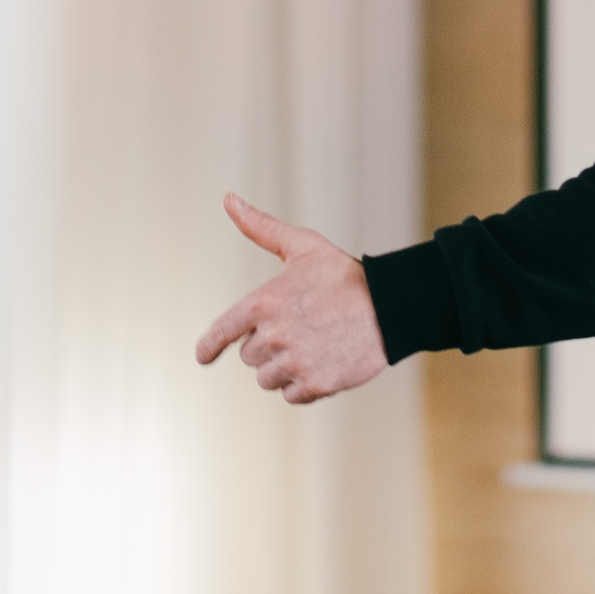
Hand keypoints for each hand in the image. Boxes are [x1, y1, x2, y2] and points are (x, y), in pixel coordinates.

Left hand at [193, 194, 387, 404]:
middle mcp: (272, 336)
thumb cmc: (344, 275)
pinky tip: (324, 362)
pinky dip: (304, 384)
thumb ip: (261, 227)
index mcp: (262, 303)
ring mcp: (294, 362)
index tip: (204, 355)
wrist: (390, 306)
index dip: (209, 346)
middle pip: (250, 357)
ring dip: (284, 368)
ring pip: (268, 379)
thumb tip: (229, 199)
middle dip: (268, 346)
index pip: (220, 333)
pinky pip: (292, 395)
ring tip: (312, 345)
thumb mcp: (303, 245)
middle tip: (299, 328)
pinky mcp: (315, 384)